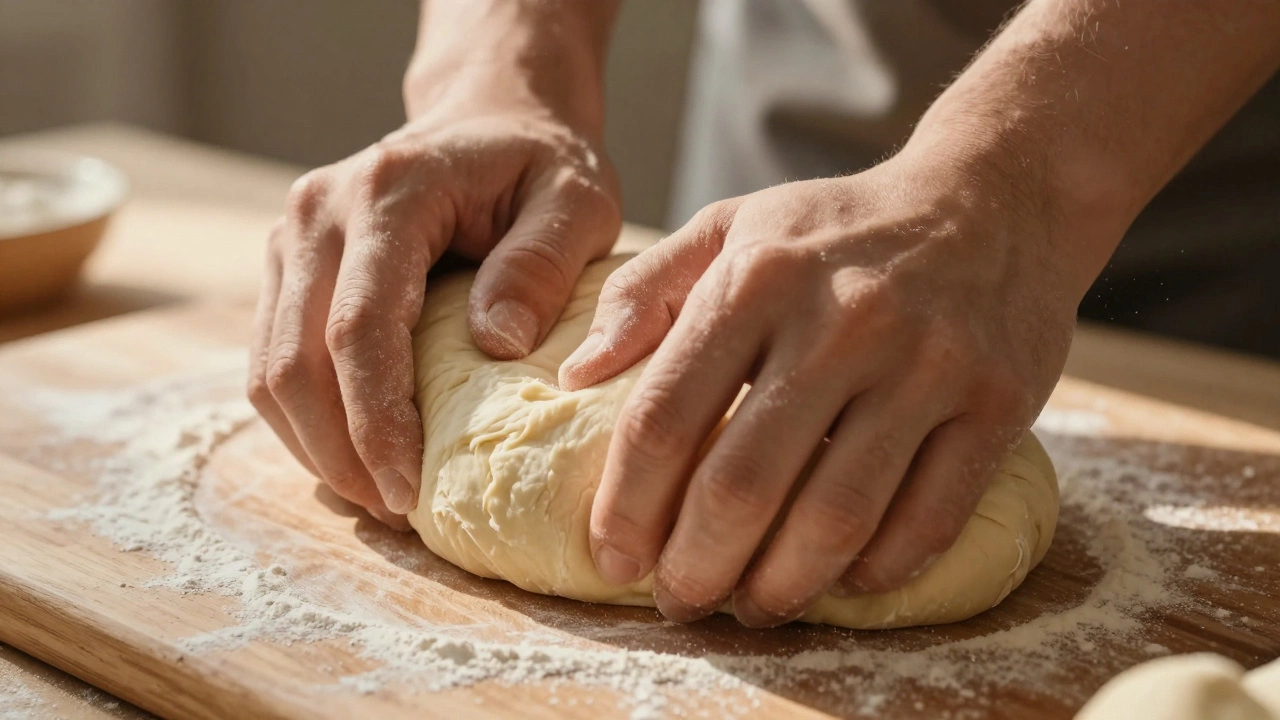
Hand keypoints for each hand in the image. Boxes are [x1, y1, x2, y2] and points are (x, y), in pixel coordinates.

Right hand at [248, 95, 620, 528]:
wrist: (488, 116)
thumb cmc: (540, 165)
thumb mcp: (577, 200)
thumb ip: (543, 263)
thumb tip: (496, 343)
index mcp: (388, 192)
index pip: (358, 327)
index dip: (376, 421)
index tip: (411, 493)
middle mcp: (317, 211)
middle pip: (295, 361)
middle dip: (340, 454)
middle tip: (398, 515)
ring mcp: (289, 238)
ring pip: (268, 371)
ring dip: (316, 448)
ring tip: (381, 499)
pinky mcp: (285, 266)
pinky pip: (272, 362)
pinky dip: (306, 423)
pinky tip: (357, 458)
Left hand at [559, 150, 1076, 626]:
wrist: (993, 199)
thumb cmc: (838, 228)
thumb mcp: (732, 226)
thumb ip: (644, 292)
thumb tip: (574, 377)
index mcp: (757, 278)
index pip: (665, 416)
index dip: (627, 504)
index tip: (613, 556)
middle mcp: (841, 322)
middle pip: (743, 484)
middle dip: (696, 566)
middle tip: (679, 601)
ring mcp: (926, 365)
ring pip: (837, 516)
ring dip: (781, 586)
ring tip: (752, 607)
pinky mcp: (997, 403)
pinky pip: (929, 518)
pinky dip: (877, 570)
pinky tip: (842, 582)